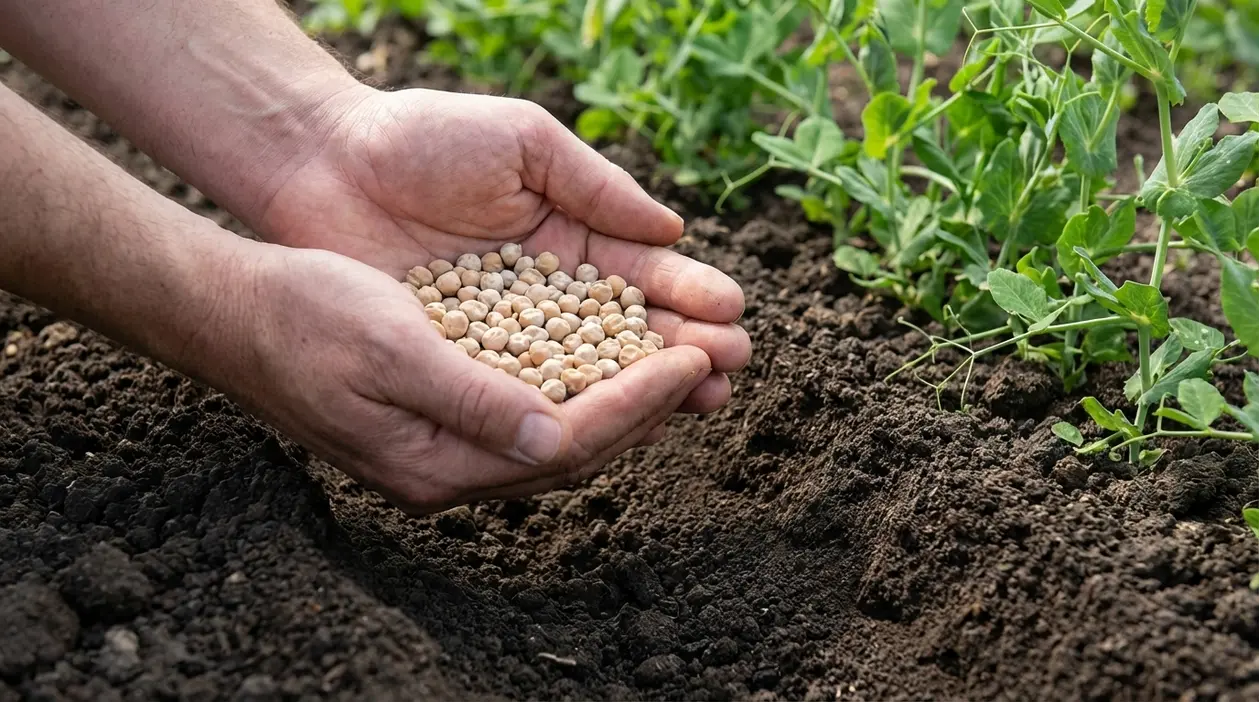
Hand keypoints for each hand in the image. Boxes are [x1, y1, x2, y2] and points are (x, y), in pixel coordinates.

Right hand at [229, 243, 716, 513]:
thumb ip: (472, 398)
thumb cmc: (305, 318)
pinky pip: (534, 413)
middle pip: (574, 450)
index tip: (690, 361)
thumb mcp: (390, 347)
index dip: (634, 402)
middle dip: (648, 410)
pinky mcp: (444, 418)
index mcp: (434, 463)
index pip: (563, 443)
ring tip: (683, 366)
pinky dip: (583, 387)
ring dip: (625, 403)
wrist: (237, 312)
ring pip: (560, 435)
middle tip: (711, 367)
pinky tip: (614, 359)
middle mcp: (447, 469)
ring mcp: (445, 448)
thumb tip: (553, 438)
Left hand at [254, 87, 750, 413]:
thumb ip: (595, 185)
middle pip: (629, 333)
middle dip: (684, 350)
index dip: (690, 295)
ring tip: (697, 401)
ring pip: (587, 373)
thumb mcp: (523, 141)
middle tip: (731, 370)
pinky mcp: (462, 364)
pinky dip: (567, 411)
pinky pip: (522, 395)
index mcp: (573, 237)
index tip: (733, 314)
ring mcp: (507, 335)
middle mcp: (549, 294)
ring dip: (643, 390)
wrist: (324, 162)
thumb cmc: (423, 137)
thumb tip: (674, 231)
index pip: (645, 276)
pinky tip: (612, 426)